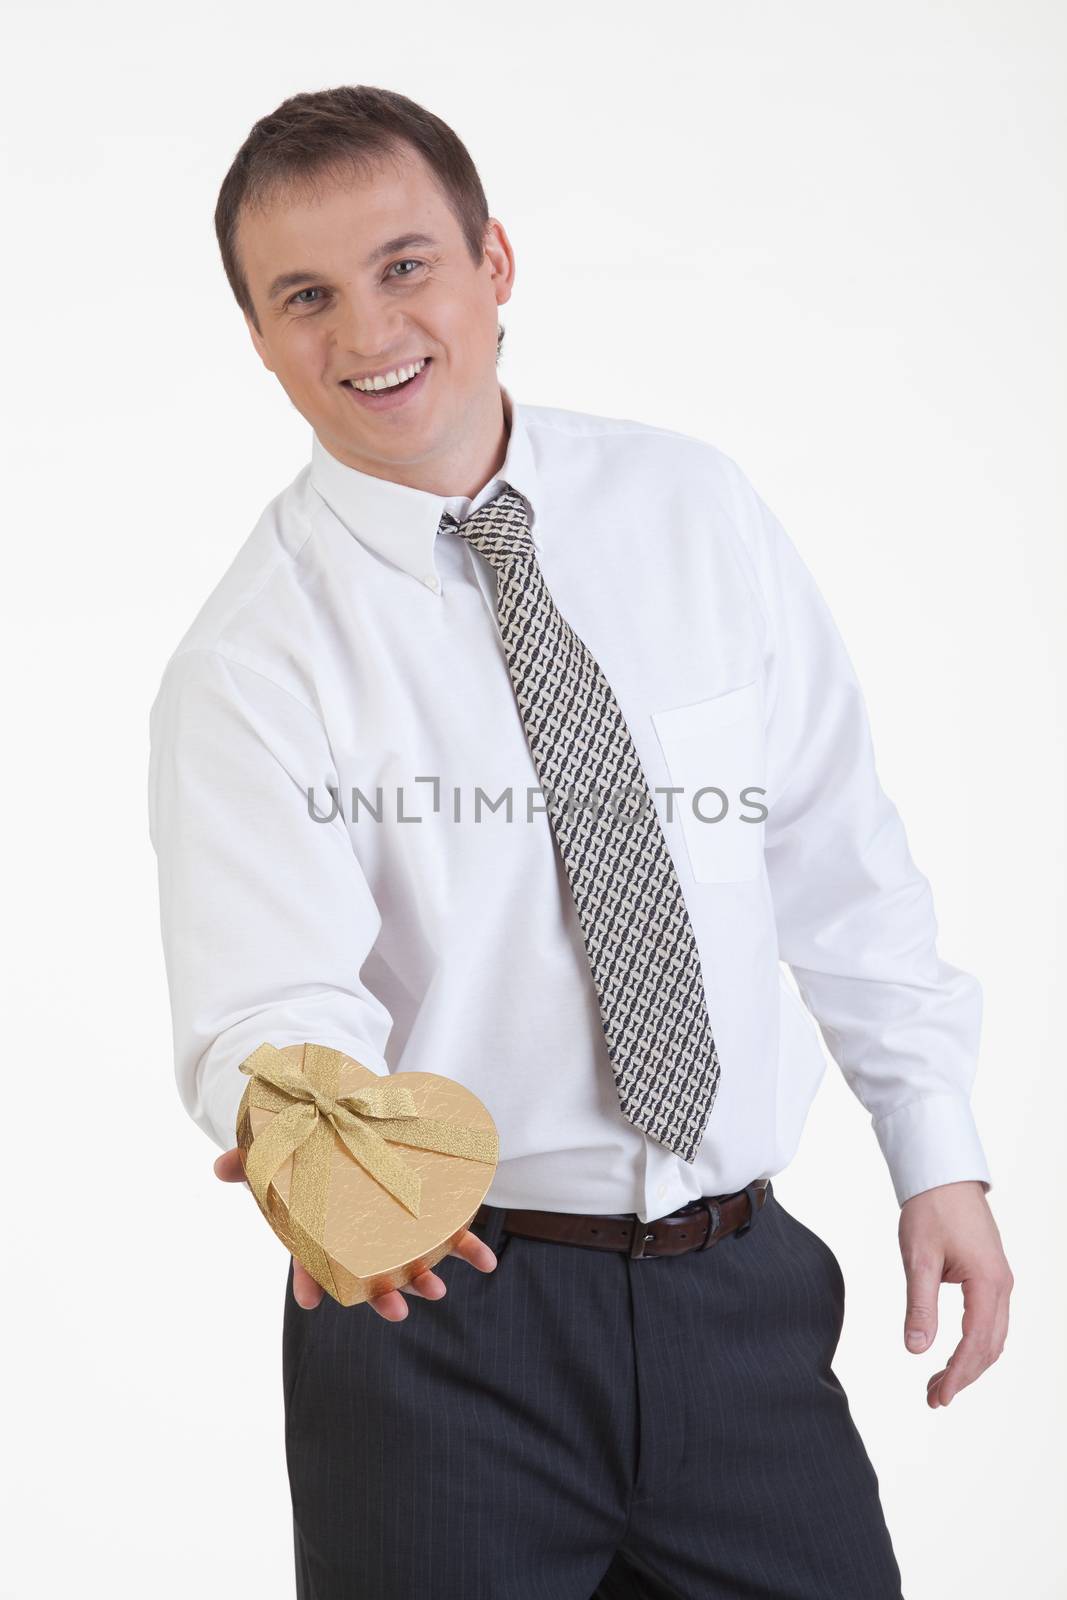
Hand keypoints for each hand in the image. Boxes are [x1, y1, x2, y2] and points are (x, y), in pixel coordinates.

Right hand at [213, 1147, 497, 1319]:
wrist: (351, 1123)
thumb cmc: (313, 1149)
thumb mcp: (282, 1152)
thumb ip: (251, 1161)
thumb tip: (217, 1168)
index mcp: (326, 1231)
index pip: (315, 1263)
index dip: (312, 1282)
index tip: (312, 1302)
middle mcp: (363, 1236)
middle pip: (371, 1273)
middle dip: (384, 1296)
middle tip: (395, 1310)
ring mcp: (398, 1226)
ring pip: (412, 1260)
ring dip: (426, 1278)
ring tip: (437, 1290)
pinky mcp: (429, 1210)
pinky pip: (452, 1234)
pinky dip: (469, 1248)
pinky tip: (485, 1262)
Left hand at [898, 1179, 1012, 1407]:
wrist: (943, 1174)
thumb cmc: (931, 1209)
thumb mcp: (918, 1258)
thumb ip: (920, 1305)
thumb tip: (916, 1350)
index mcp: (988, 1283)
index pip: (976, 1344)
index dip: (957, 1375)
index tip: (936, 1397)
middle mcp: (1002, 1285)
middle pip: (989, 1347)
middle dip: (963, 1376)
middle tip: (933, 1398)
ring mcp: (1000, 1280)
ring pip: (992, 1336)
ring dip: (970, 1363)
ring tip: (939, 1383)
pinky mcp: (991, 1274)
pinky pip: (990, 1320)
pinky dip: (974, 1343)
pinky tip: (953, 1354)